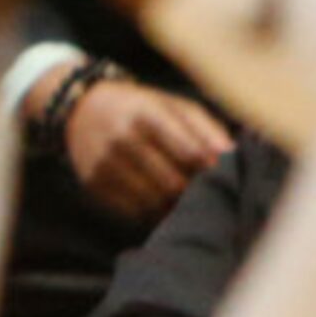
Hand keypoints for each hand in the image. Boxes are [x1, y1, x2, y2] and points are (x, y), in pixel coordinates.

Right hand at [63, 80, 232, 222]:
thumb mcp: (173, 106)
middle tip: (200, 188)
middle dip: (191, 190)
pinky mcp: (93, 183)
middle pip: (173, 183)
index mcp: (145, 113)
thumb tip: (233, 159)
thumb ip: (206, 129)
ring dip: (173, 203)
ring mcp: (103, 163)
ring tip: (179, 193)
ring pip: (154, 202)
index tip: (217, 172)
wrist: (82, 108)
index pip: (190, 153)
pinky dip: (151, 209)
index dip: (210, 168)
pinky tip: (155, 196)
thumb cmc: (141, 107)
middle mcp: (120, 138)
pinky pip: (133, 211)